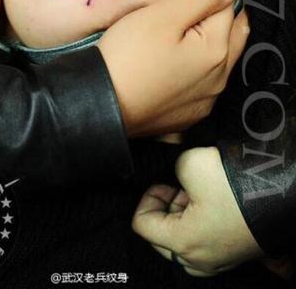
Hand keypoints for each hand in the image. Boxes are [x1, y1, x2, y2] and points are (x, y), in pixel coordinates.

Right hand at [97, 0, 248, 136]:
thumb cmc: (128, 57)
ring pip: (223, 59)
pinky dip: (206, 62)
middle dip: (233, 8)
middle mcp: (218, 77)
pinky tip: (191, 55)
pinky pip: (207, 81)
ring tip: (211, 17)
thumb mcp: (163, 17)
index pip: (229, 2)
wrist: (99, 107)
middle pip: (235, 33)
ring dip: (222, 36)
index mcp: (216, 49)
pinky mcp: (187, 114)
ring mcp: (204, 99)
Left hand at [131, 146, 263, 275]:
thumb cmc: (237, 184)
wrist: (283, 192)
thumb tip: (176, 173)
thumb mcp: (190, 163)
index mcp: (183, 242)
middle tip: (179, 187)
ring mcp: (220, 259)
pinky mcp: (235, 251)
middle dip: (166, 208)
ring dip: (184, 214)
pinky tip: (214, 199)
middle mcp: (200, 258)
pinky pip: (207, 241)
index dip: (148, 197)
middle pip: (161, 236)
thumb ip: (171, 169)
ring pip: (184, 240)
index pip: (141, 223)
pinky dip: (202, 221)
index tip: (164, 182)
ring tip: (198, 190)